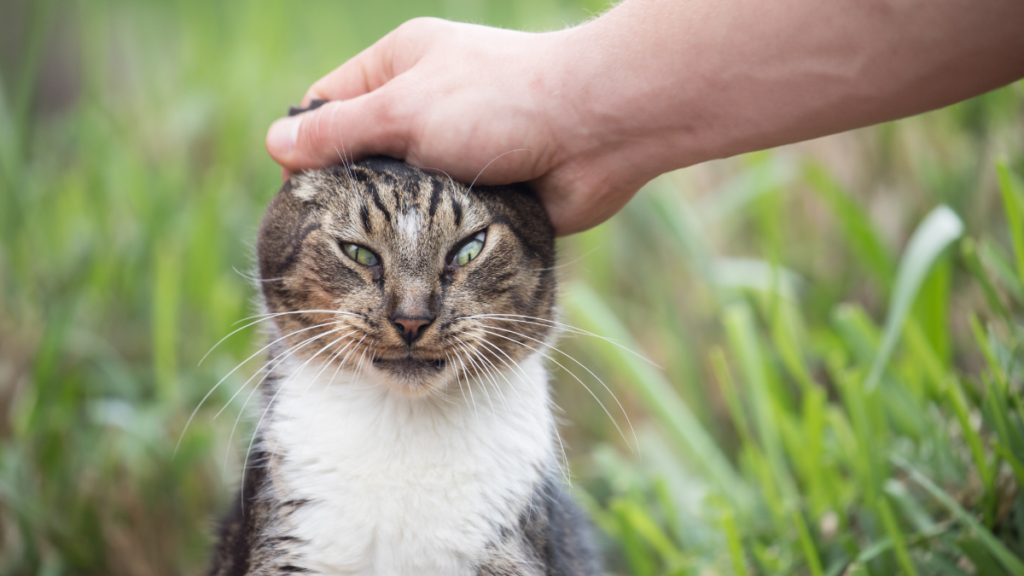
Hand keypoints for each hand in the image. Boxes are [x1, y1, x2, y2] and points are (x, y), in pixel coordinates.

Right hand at [265, 18, 649, 235]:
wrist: (598, 130)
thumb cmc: (500, 102)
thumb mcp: (404, 109)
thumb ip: (340, 130)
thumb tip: (276, 144)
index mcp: (400, 64)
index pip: (329, 103)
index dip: (305, 145)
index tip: (295, 191)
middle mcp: (426, 104)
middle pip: (362, 153)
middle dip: (347, 191)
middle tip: (328, 234)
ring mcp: (457, 149)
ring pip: (401, 193)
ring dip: (389, 221)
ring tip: (368, 255)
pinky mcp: (483, 191)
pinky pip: (440, 219)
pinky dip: (426, 238)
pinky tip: (411, 264)